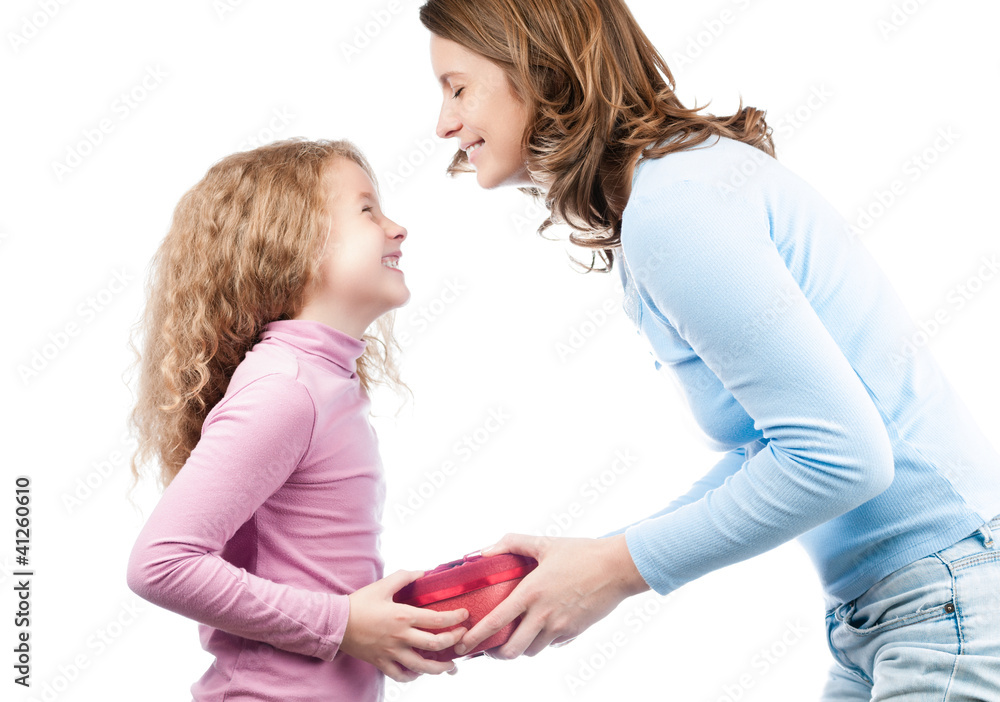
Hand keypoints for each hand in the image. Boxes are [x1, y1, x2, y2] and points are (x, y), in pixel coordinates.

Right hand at [341, 569, 469, 681]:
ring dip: (440, 667)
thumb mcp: (383, 585)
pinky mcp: (382, 663)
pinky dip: (413, 676)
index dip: (455, 618)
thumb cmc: (359, 603)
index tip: (464, 615)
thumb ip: (405, 577)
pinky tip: (420, 672)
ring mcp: (392, 652)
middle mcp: (400, 636)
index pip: (437, 619)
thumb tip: (422, 572)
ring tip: (450, 665)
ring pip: (422, 666)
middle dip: (454, 641)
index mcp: (403, 616)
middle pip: (435, 644)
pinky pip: (401, 675)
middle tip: (462, 637)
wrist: (335, 623)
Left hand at [455, 534, 649, 659]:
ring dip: (520, 648)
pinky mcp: (574, 632)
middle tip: (490, 647)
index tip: (463, 644)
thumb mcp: (544, 543)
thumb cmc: (581, 552)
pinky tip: (542, 629)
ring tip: (515, 638)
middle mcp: (543, 614)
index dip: (476, 637)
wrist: (617, 567)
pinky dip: (543, 641)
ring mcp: (560, 626)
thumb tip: (484, 550)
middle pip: (512, 650)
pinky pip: (553, 645)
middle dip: (497, 653)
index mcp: (531, 592)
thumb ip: (511, 543)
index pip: (495, 622)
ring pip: (532, 651)